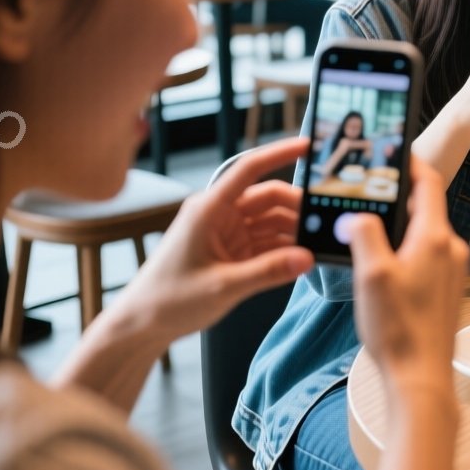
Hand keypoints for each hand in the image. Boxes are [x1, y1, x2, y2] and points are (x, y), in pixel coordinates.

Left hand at [116, 137, 313, 342]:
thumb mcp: (222, 287)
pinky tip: (303, 258)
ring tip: (319, 244)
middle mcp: (219, 214)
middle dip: (298, 208)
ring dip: (294, 231)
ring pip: (272, 220)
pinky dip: (286, 248)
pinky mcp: (233, 251)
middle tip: (326, 223)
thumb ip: (267, 271)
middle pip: (268, 198)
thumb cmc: (169, 300)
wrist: (143, 323)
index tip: (307, 145)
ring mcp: (227, 232)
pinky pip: (267, 241)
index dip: (278, 153)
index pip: (248, 170)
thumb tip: (308, 258)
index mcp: (209, 209)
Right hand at [346, 159, 467, 394]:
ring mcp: (451, 271)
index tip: (394, 150)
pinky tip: (381, 265)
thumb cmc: (399, 329)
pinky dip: (404, 251)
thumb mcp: (371, 274)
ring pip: (423, 234)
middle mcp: (451, 250)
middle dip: (397, 197)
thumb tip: (355, 217)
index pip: (428, 183)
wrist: (421, 378)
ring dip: (398, 227)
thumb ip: (363, 234)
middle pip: (425, 208)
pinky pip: (425, 257)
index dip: (410, 163)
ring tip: (367, 228)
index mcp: (435, 238)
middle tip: (368, 190)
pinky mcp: (446, 290)